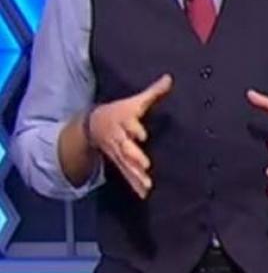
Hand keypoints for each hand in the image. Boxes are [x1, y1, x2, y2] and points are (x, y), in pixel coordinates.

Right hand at [85, 74, 172, 198]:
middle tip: (144, 165)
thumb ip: (153, 92)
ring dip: (135, 175)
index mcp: (123, 121)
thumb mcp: (135, 101)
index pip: (128, 124)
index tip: (141, 134)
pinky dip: (134, 184)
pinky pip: (126, 174)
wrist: (92, 124)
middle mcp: (119, 138)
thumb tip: (169, 78)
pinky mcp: (118, 162)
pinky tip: (144, 193)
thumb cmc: (120, 112)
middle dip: (134, 156)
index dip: (133, 129)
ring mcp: (117, 152)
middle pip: (125, 148)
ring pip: (125, 164)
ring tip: (147, 185)